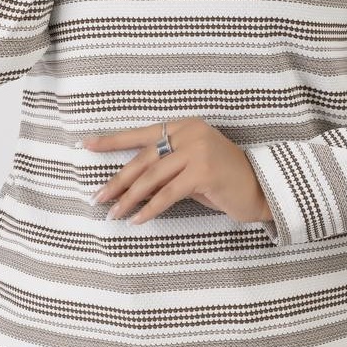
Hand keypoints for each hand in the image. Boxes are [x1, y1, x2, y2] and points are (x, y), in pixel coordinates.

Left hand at [80, 116, 273, 225]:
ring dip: (129, 198)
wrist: (261, 189)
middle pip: (143, 159)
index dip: (112, 140)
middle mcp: (190, 133)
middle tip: (99, 197)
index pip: (141, 134)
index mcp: (184, 126)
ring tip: (114, 214)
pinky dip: (150, 209)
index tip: (85, 145)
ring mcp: (198, 151)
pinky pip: (168, 194)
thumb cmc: (223, 181)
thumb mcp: (190, 169)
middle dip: (118, 181)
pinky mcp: (204, 172)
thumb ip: (164, 171)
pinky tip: (137, 220)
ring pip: (152, 177)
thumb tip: (129, 187)